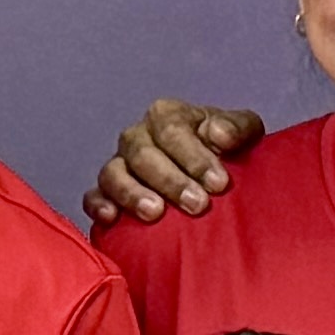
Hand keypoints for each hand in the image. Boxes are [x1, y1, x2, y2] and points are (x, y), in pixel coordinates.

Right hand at [81, 97, 260, 227]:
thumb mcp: (242, 134)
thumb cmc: (224, 153)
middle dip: (171, 180)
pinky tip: (112, 219)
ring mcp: (119, 165)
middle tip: (197, 205)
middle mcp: (137, 137)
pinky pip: (93, 195)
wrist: (209, 178)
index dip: (194, 156)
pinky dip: (99, 205)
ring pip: (114, 173)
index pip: (172, 129)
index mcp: (167, 116)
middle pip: (143, 153)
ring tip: (155, 213)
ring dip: (133, 193)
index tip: (218, 183)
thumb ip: (238, 127)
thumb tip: (218, 134)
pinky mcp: (107, 192)